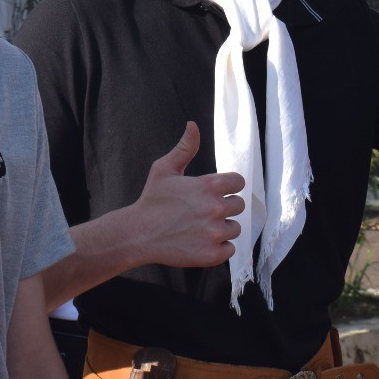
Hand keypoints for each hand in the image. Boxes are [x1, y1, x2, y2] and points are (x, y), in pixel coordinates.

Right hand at [128, 122, 245, 267]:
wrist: (139, 233)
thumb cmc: (152, 200)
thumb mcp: (165, 169)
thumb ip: (185, 147)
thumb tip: (193, 124)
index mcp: (209, 186)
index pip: (238, 183)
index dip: (227, 187)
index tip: (213, 193)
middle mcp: (216, 208)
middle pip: (238, 206)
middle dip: (223, 207)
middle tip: (202, 212)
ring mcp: (215, 233)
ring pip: (234, 228)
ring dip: (221, 228)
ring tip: (199, 227)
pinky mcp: (212, 254)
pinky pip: (230, 249)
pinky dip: (219, 247)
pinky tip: (201, 241)